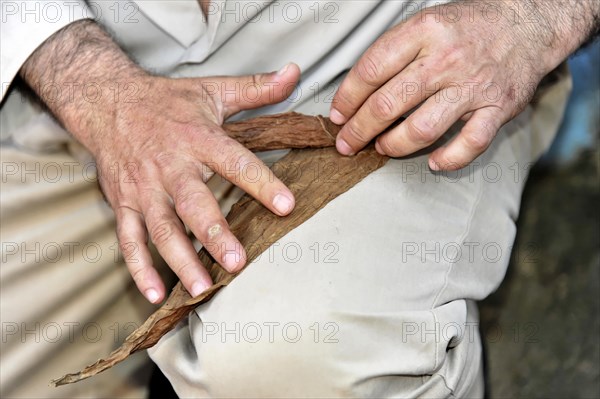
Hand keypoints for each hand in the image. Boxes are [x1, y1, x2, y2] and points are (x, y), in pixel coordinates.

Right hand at [20, 20, 299, 302]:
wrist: (107, 101)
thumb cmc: (167, 101)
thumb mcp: (213, 90)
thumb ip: (256, 88)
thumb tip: (294, 74)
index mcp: (198, 138)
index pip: (235, 162)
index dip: (261, 184)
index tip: (286, 205)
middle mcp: (170, 166)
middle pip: (193, 204)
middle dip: (214, 234)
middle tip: (236, 261)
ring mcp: (143, 189)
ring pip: (161, 229)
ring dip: (180, 259)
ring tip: (201, 287)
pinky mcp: (124, 203)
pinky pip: (128, 240)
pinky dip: (139, 268)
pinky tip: (156, 293)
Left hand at [330, 0, 597, 169]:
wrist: (529, 22)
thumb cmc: (467, 26)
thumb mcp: (425, 22)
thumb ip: (393, 53)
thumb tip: (355, 94)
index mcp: (423, 31)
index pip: (371, 70)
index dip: (347, 99)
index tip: (337, 116)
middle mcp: (446, 59)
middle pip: (388, 105)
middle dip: (359, 130)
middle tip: (346, 144)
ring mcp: (474, 86)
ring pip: (421, 129)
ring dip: (393, 146)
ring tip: (381, 148)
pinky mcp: (498, 108)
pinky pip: (469, 145)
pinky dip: (449, 159)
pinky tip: (433, 163)